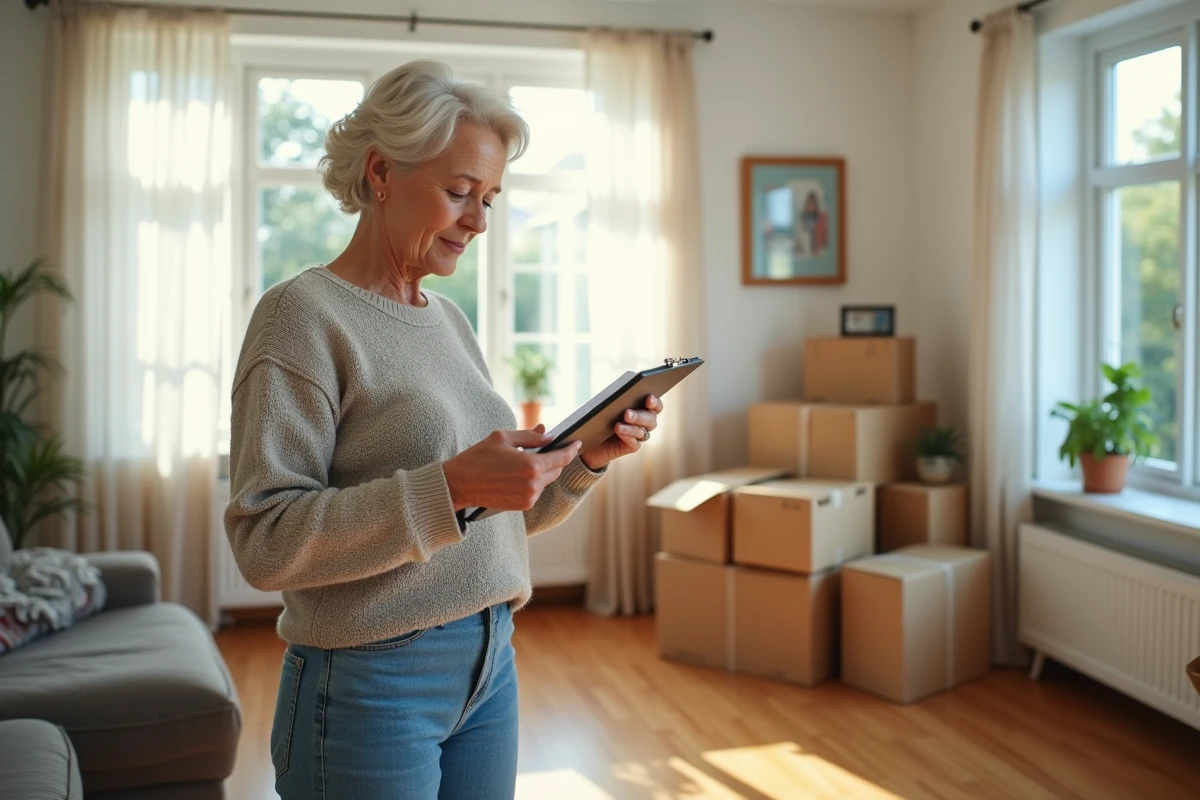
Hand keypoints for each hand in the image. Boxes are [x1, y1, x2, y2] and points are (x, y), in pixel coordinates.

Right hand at [443, 428, 581, 511]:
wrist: (458, 485)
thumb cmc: (477, 458)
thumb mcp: (502, 438)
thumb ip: (529, 436)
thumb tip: (548, 434)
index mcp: (530, 466)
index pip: (561, 458)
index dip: (571, 449)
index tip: (577, 442)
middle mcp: (533, 484)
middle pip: (556, 470)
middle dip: (555, 458)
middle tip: (548, 447)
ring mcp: (528, 497)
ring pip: (546, 481)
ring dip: (542, 470)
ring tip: (525, 460)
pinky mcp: (522, 506)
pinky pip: (536, 490)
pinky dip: (533, 481)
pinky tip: (518, 473)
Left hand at [581, 395, 663, 471]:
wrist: (592, 440)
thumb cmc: (601, 419)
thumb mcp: (607, 407)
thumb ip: (616, 401)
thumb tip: (617, 396)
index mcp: (643, 409)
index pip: (656, 406)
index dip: (655, 403)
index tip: (649, 399)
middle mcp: (644, 423)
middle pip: (650, 420)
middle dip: (639, 416)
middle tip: (626, 413)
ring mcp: (638, 436)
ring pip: (641, 432)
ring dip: (631, 428)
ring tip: (618, 425)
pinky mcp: (631, 447)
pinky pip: (634, 444)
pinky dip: (627, 437)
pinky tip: (619, 433)